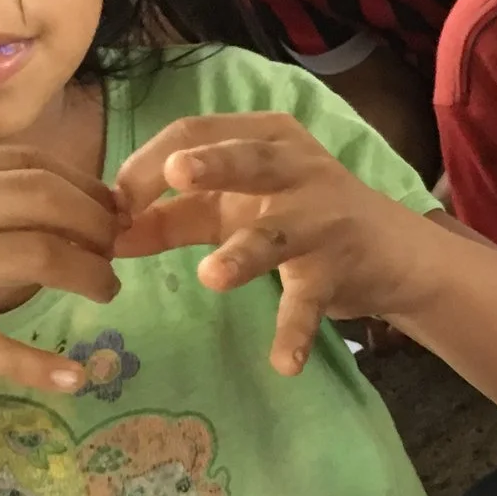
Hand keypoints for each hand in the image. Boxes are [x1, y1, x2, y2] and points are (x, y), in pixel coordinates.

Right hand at [0, 144, 119, 390]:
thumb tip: (87, 201)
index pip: (27, 163)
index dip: (85, 188)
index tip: (112, 213)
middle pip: (41, 199)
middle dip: (96, 224)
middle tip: (114, 251)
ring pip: (35, 254)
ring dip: (90, 273)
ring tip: (105, 289)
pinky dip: (39, 366)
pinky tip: (75, 378)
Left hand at [111, 113, 429, 375]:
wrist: (392, 253)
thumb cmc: (299, 218)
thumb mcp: (235, 208)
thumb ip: (172, 218)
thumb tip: (104, 236)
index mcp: (262, 137)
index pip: (196, 131)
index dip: (148, 165)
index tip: (114, 206)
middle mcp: (297, 167)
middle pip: (246, 159)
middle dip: (211, 167)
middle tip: (175, 176)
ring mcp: (322, 218)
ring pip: (277, 232)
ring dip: (244, 253)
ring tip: (212, 277)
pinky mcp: (339, 268)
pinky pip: (310, 301)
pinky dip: (296, 331)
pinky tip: (284, 364)